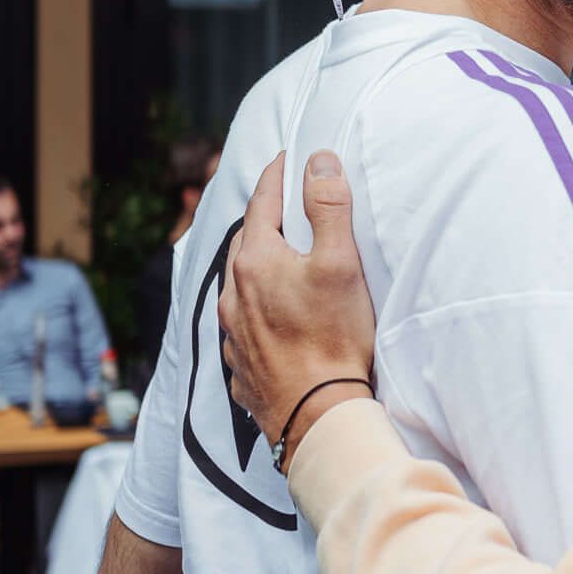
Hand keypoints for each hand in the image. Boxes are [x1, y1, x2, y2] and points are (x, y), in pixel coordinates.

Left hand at [220, 151, 377, 459]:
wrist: (317, 416)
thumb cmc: (332, 338)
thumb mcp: (339, 263)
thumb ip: (328, 206)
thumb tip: (318, 160)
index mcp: (255, 261)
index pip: (262, 202)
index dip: (277, 176)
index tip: (287, 158)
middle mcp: (234, 294)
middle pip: (245, 241)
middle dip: (264, 219)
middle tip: (283, 205)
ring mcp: (233, 332)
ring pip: (239, 284)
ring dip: (256, 265)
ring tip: (277, 259)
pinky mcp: (240, 363)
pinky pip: (242, 323)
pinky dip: (255, 307)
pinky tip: (272, 315)